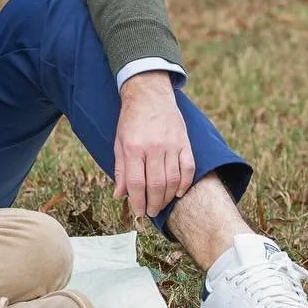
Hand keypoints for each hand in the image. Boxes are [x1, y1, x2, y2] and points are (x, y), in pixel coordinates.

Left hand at [113, 71, 194, 217]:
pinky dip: (185, 183)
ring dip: (168, 197)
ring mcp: (172, 145)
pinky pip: (189, 168)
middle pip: (156, 184)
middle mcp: (154, 147)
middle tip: (151, 212)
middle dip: (153, 203)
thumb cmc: (131, 121)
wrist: (149, 95)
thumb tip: (119, 195)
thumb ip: (120, 169)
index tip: (138, 212)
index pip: (136, 182)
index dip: (137, 201)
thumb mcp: (118, 142)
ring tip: (161, 206)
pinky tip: (179, 193)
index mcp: (133, 147)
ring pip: (173, 180)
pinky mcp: (185, 142)